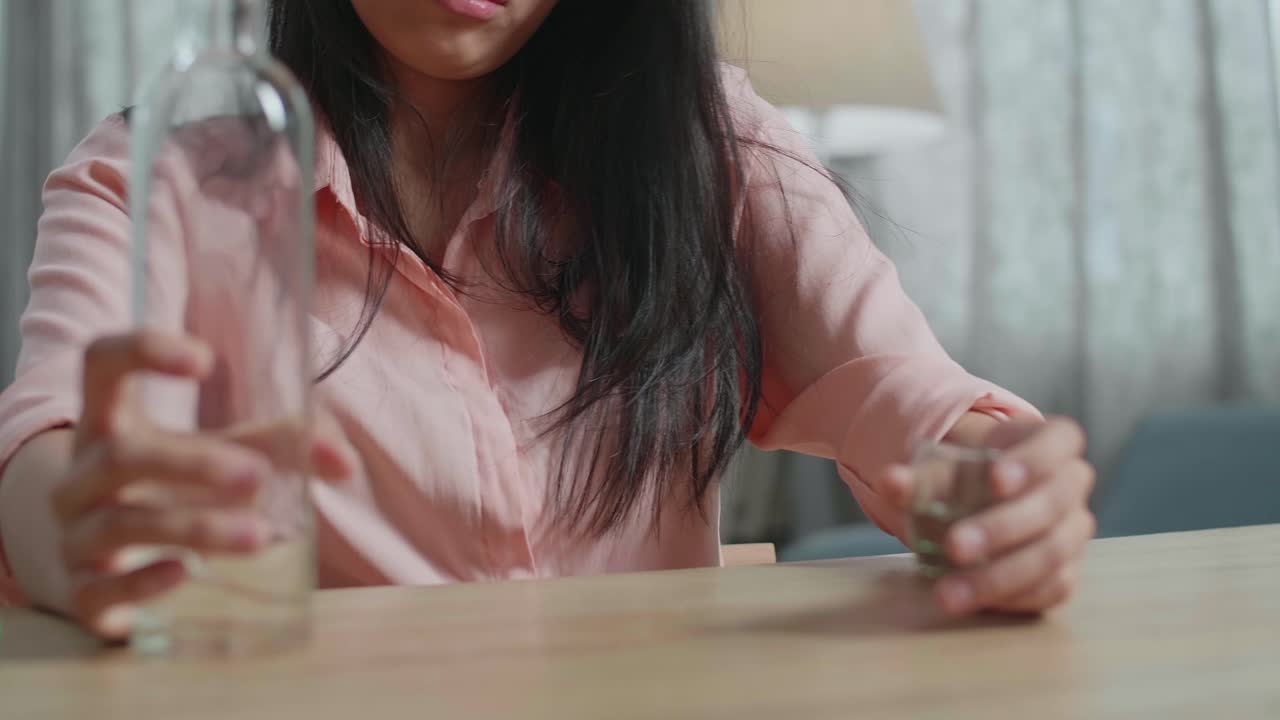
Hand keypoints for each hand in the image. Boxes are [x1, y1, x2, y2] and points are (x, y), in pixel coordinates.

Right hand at [52, 331, 354, 637]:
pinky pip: (101, 588)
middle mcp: (82, 474)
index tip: (205, 359)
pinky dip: (141, 582)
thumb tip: (345, 462)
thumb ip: (284, 445)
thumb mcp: (223, 455)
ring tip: (259, 536)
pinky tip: (183, 573)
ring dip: (194, 527)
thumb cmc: (174, 491)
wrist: (103, 567)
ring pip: (122, 525)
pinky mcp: (83, 593)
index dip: (142, 350)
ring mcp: (76, 534)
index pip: (101, 363)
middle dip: (191, 463)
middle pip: (121, 455)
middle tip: (258, 476)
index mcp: (111, 421)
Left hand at [882, 417, 1095, 615]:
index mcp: (1052, 443)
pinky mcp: (1066, 570)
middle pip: (1052, 505)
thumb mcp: (941, 469)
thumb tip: (891, 482)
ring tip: (950, 593)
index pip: (1061, 441)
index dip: (1033, 461)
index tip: (994, 479)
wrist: (975, 504)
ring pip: (1051, 553)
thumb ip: (917, 477)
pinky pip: (1050, 588)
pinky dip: (1012, 597)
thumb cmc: (966, 477)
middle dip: (1001, 528)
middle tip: (954, 547)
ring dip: (1000, 576)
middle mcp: (1071, 485)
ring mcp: (1073, 530)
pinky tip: (974, 601)